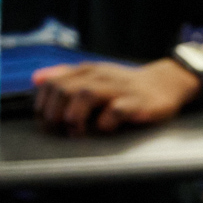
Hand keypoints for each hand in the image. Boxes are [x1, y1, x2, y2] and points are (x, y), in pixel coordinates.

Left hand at [32, 58, 197, 134]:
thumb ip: (65, 75)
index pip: (53, 82)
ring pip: (85, 95)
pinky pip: (115, 111)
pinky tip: (105, 128)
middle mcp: (100, 77)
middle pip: (64, 89)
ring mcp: (119, 89)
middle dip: (54, 113)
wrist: (165, 83)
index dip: (43, 104)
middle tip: (57, 129)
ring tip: (76, 131)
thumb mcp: (94, 74)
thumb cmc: (125, 84)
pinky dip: (106, 122)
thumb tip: (36, 79)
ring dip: (74, 116)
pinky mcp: (137, 103)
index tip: (45, 120)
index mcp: (88, 71)